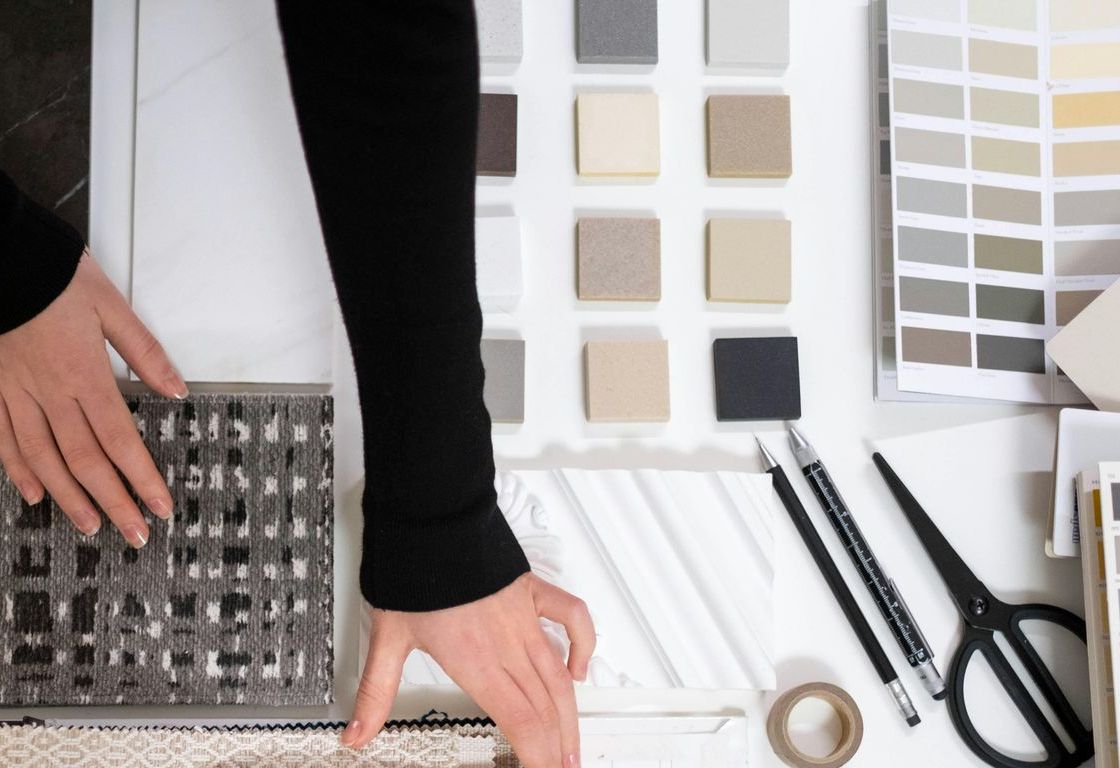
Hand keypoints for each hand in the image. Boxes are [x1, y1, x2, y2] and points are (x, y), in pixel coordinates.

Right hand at [0, 249, 186, 545]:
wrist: (1, 255)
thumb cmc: (54, 274)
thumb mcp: (112, 306)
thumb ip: (145, 352)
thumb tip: (176, 389)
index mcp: (84, 373)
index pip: (120, 441)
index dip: (142, 479)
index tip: (160, 506)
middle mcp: (48, 391)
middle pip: (85, 460)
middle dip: (114, 502)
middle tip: (134, 534)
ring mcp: (15, 393)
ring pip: (44, 458)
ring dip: (70, 497)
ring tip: (91, 525)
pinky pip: (3, 438)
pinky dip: (20, 470)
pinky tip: (35, 493)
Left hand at [345, 573, 595, 767]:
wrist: (432, 517)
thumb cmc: (413, 569)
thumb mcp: (387, 636)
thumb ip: (375, 693)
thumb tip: (356, 733)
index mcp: (476, 659)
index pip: (521, 721)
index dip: (537, 756)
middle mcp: (506, 642)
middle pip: (546, 707)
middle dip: (557, 748)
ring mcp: (524, 618)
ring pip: (560, 675)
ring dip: (571, 715)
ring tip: (573, 747)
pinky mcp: (531, 592)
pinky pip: (572, 619)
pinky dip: (583, 646)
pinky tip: (578, 669)